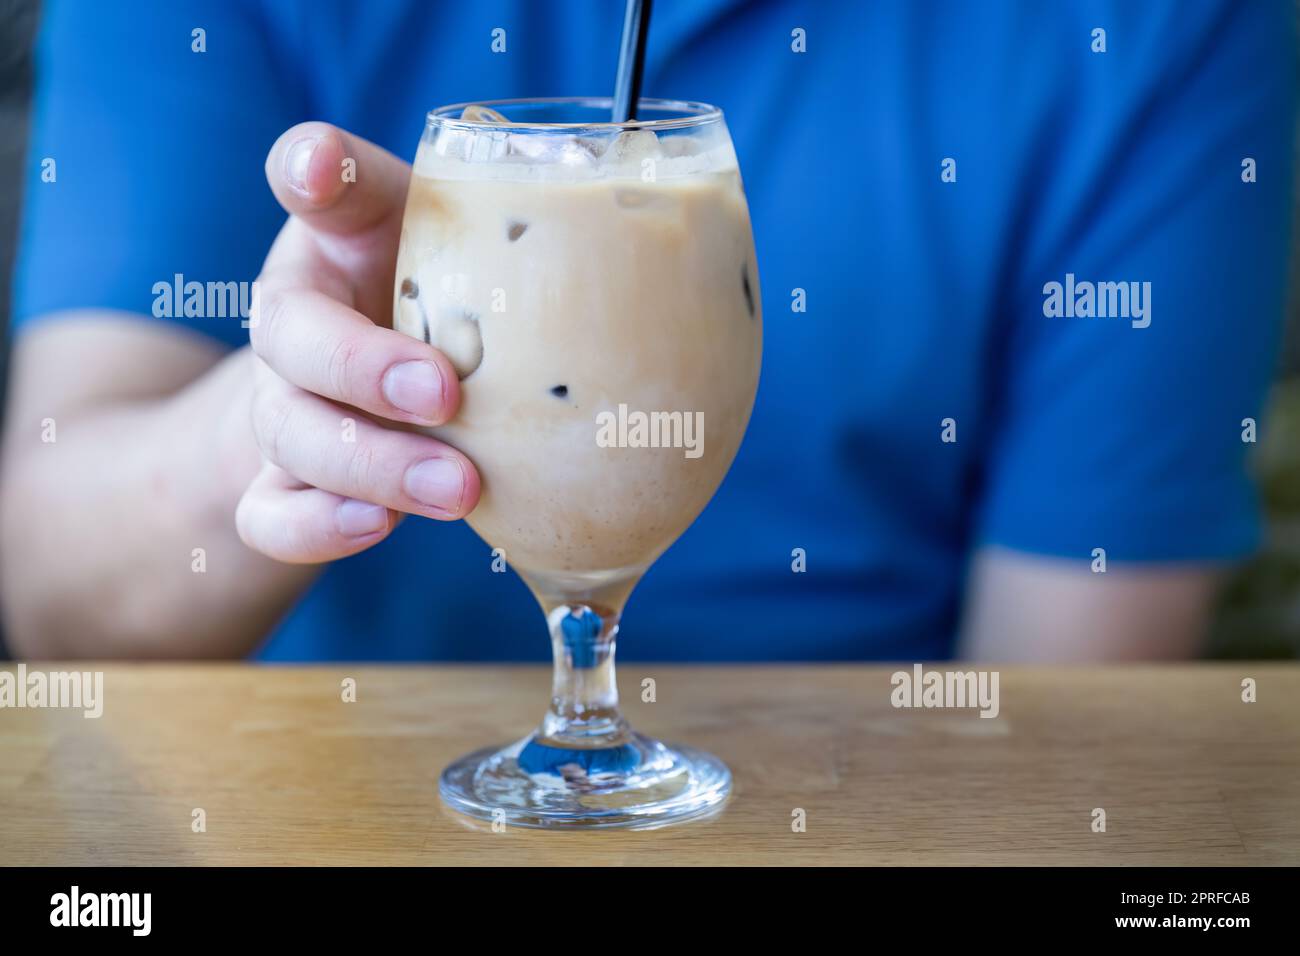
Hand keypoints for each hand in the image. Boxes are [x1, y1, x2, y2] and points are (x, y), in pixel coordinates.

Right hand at [236, 122, 480, 562]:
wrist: (372, 391)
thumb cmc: (425, 305)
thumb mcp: (440, 241)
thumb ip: (436, 209)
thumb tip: (376, 166)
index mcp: (333, 244)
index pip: (309, 189)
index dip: (310, 175)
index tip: (319, 171)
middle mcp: (291, 328)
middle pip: (293, 344)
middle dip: (365, 371)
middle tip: (445, 394)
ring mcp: (282, 411)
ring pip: (292, 438)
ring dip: (372, 464)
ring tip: (455, 486)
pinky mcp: (290, 488)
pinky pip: (274, 519)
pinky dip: (318, 528)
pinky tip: (381, 525)